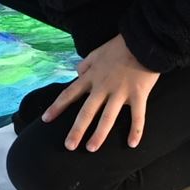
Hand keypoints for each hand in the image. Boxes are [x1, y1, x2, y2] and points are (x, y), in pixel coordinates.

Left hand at [39, 35, 156, 151]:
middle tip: (69, 146)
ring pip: (108, 118)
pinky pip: (138, 116)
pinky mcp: (138, 95)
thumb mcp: (96, 52)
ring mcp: (120, 92)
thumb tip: (77, 73)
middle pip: (86, 112)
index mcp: (91, 77)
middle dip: (76, 130)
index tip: (45, 119)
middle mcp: (103, 87)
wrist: (143, 41)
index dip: (57, 107)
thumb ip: (85, 64)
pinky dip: (136, 131)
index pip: (70, 94)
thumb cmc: (120, 46)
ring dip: (99, 135)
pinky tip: (132, 144)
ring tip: (91, 149)